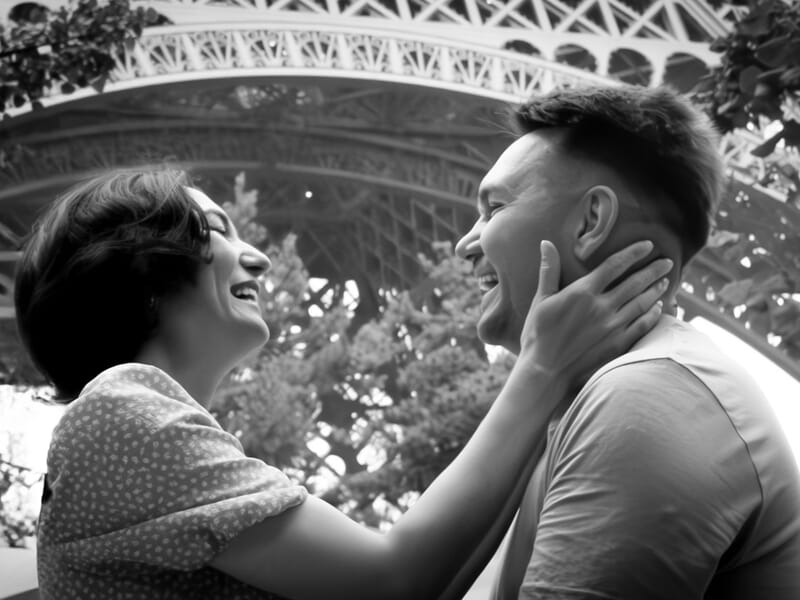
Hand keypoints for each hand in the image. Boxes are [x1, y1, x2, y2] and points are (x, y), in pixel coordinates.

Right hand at [519, 240, 671, 388]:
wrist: (545, 372)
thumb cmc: (538, 335)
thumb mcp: (540, 300)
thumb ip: (548, 270)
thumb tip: (546, 243)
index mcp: (582, 292)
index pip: (614, 265)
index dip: (634, 253)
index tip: (648, 246)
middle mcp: (602, 307)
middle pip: (635, 282)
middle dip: (653, 270)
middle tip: (668, 262)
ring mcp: (613, 326)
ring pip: (642, 302)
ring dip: (656, 290)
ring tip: (665, 282)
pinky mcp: (618, 345)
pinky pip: (643, 325)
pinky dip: (653, 314)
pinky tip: (659, 308)